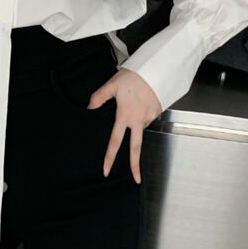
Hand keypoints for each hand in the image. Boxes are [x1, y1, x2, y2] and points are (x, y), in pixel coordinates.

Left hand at [87, 68, 161, 182]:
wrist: (156, 69)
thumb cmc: (133, 77)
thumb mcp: (112, 85)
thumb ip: (99, 97)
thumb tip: (89, 107)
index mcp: (124, 116)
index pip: (115, 141)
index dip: (109, 157)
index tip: (106, 170)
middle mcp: (138, 120)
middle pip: (136, 148)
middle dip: (136, 165)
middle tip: (136, 178)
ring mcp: (150, 117)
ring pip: (140, 127)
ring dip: (136, 123)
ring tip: (134, 102)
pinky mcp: (158, 112)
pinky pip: (148, 118)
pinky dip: (143, 114)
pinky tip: (141, 102)